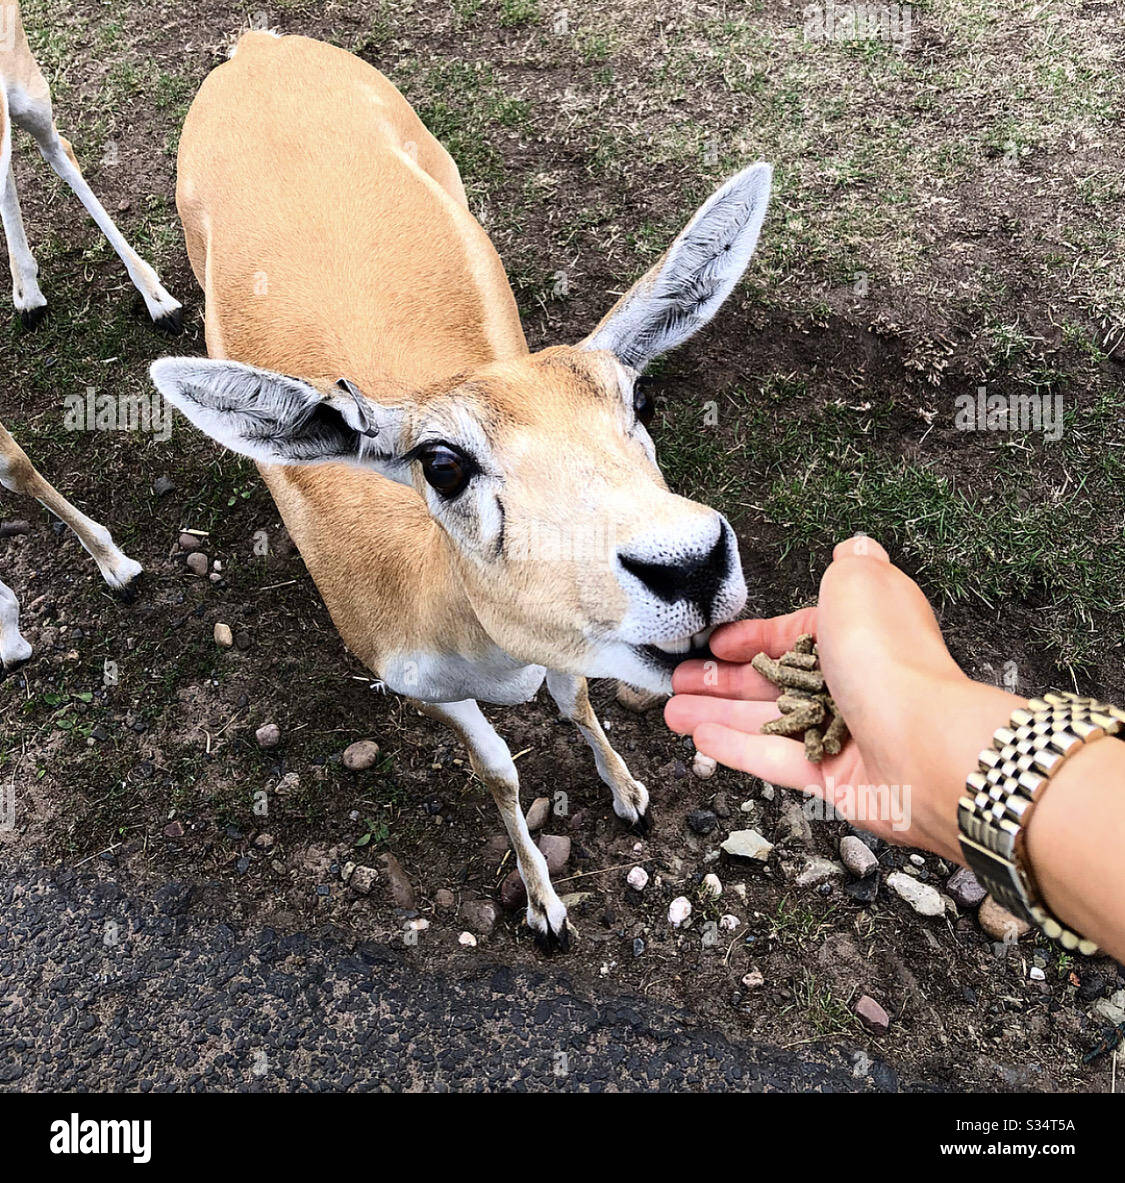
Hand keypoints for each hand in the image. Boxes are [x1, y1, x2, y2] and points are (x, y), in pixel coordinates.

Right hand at [665, 537, 1021, 861]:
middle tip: (681, 679)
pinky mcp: (833, 777)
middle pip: (773, 680)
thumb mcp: (860, 583)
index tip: (716, 642)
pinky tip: (702, 738)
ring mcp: (841, 732)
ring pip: (766, 721)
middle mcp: (852, 681)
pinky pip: (776, 760)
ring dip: (717, 714)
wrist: (923, 742)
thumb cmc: (891, 658)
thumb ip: (848, 563)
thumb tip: (852, 545)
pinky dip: (737, 749)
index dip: (752, 637)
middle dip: (722, 679)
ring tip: (674, 711)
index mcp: (858, 633)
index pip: (793, 635)